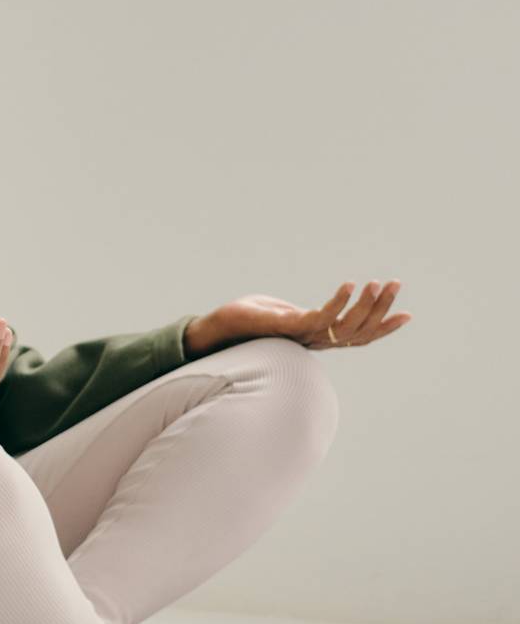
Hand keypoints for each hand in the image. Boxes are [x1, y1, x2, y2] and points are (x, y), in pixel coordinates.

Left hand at [197, 281, 410, 352]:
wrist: (216, 328)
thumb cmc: (247, 318)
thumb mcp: (284, 313)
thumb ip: (306, 316)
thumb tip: (322, 313)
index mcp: (317, 337)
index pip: (359, 336)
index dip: (383, 327)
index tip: (407, 314)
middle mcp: (313, 341)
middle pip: (358, 331)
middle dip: (381, 309)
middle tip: (395, 284)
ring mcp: (301, 336)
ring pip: (344, 326)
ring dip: (365, 305)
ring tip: (379, 282)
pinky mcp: (286, 327)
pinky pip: (320, 317)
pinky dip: (337, 302)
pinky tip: (349, 284)